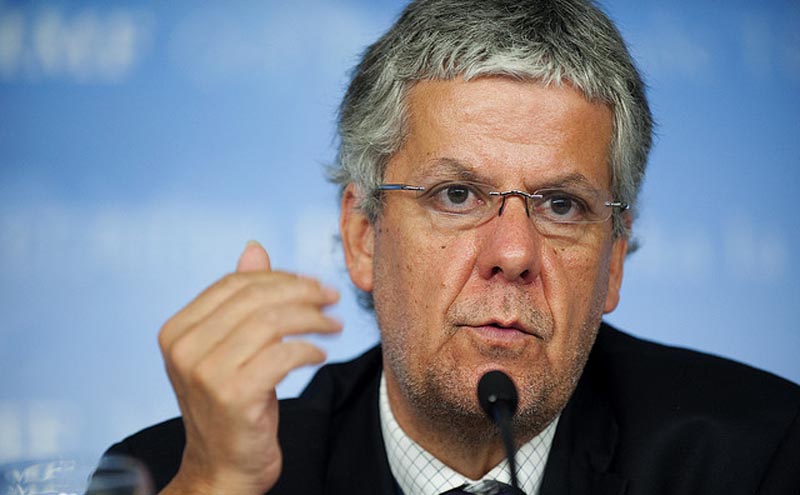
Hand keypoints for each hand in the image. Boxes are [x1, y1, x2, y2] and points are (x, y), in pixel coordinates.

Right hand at [157, 241, 340, 494]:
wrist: (222, 468)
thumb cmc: (231, 404)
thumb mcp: (231, 348)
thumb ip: (241, 300)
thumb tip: (254, 248)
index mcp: (177, 330)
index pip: (234, 284)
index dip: (279, 277)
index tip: (312, 284)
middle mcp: (184, 348)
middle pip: (256, 299)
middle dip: (302, 293)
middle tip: (331, 299)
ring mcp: (205, 373)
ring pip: (272, 323)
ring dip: (313, 319)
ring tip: (333, 325)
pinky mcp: (233, 395)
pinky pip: (283, 355)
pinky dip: (309, 349)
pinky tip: (319, 353)